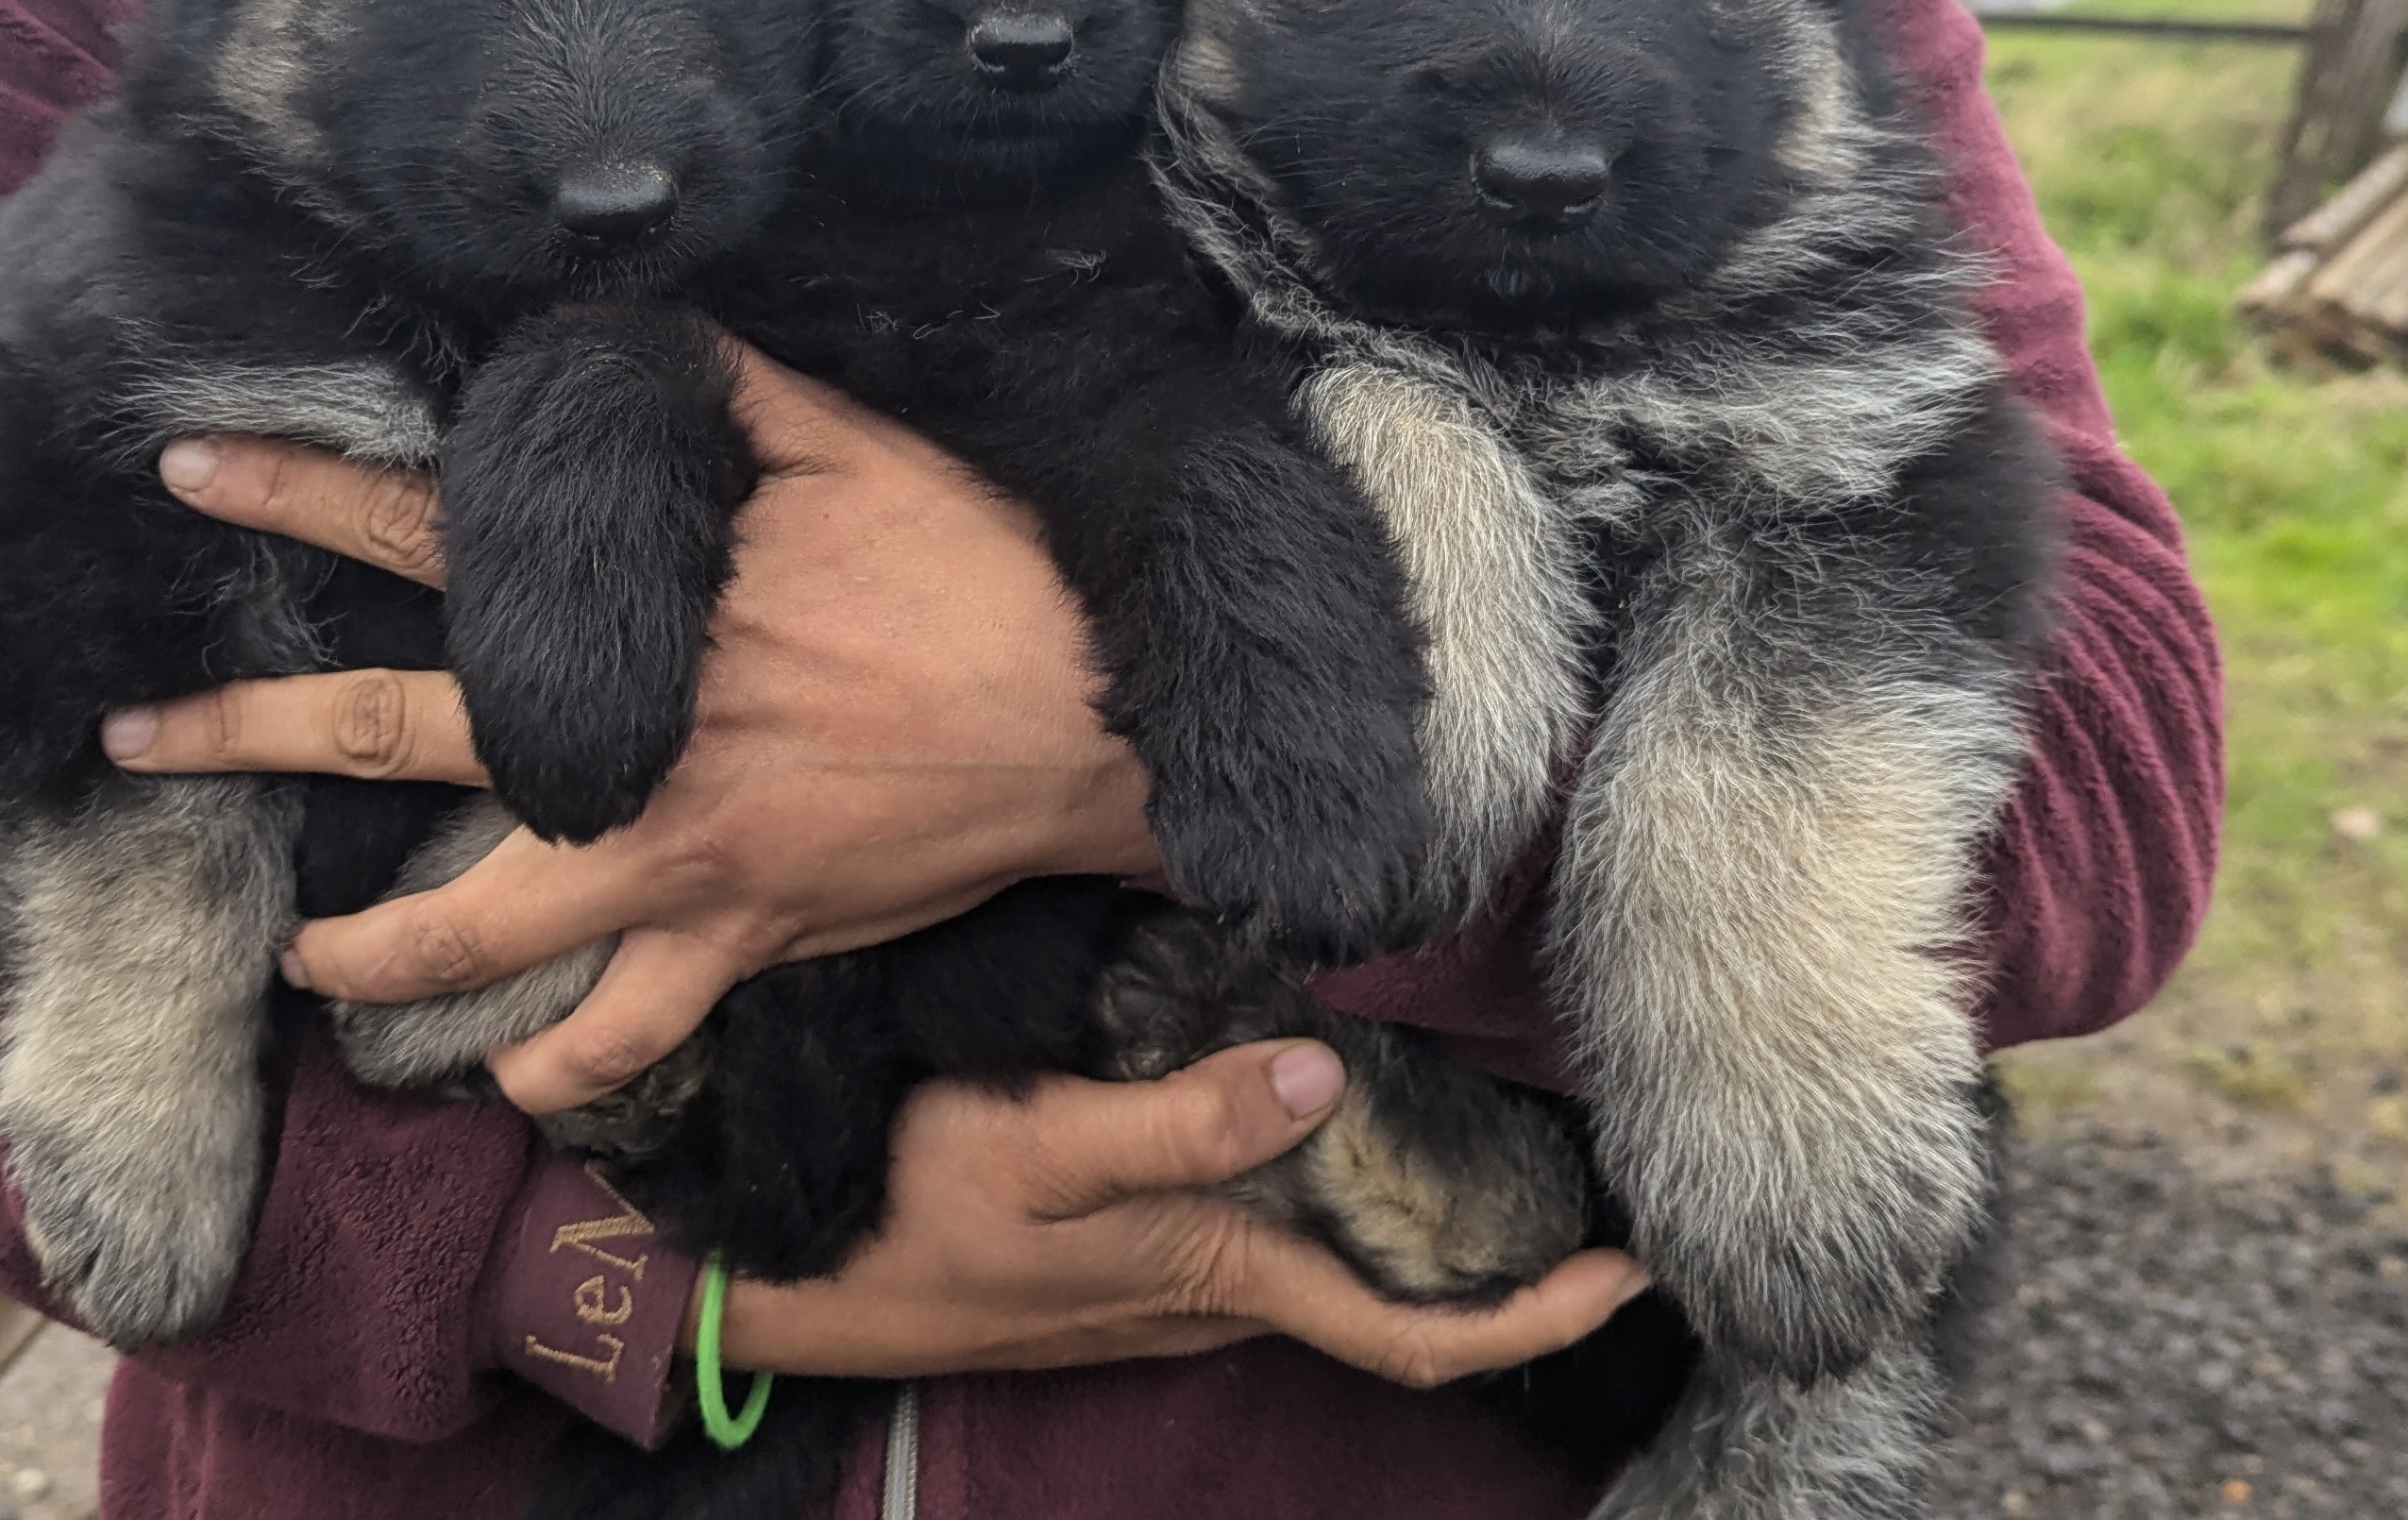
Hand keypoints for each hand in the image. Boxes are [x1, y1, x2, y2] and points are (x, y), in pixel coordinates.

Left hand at [102, 341, 1161, 1112]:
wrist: (1091, 717)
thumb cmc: (975, 568)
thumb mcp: (848, 442)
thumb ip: (725, 393)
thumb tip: (633, 334)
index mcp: (635, 609)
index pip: (428, 535)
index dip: (301, 496)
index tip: (191, 472)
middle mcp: (624, 742)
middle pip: (391, 737)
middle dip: (246, 734)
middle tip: (135, 739)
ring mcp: (672, 858)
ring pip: (474, 933)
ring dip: (368, 950)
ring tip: (299, 962)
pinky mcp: (739, 939)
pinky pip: (623, 1038)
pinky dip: (560, 1072)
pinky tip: (514, 1084)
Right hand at [715, 1039, 1647, 1386]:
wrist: (777, 1277)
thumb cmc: (904, 1210)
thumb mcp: (1038, 1145)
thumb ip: (1181, 1120)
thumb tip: (1327, 1077)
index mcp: (1217, 1275)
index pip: (1415, 1330)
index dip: (1532, 1315)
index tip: (1630, 1271)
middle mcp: (1210, 1296)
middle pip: (1392, 1299)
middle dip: (1497, 1255)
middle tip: (1584, 1169)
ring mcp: (1163, 1286)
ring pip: (1326, 1265)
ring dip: (1414, 1219)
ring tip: (1486, 1127)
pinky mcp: (1118, 1256)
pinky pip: (1260, 1236)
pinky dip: (1323, 1190)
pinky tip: (1322, 1107)